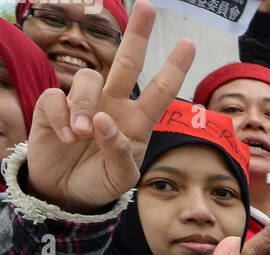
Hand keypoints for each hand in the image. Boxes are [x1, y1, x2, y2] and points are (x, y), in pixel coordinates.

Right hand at [25, 2, 194, 214]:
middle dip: (137, 35)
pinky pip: (57, 96)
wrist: (68, 193)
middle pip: (126, 62)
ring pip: (88, 78)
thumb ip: (119, 151)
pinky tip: (65, 137)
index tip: (188, 44)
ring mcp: (84, 102)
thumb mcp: (121, 177)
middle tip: (147, 7)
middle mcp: (113, 104)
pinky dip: (62, 117)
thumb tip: (102, 120)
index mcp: (137, 121)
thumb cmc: (101, 182)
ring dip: (83, 105)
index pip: (160, 91)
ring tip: (80, 135)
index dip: (173, 68)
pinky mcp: (54, 104)